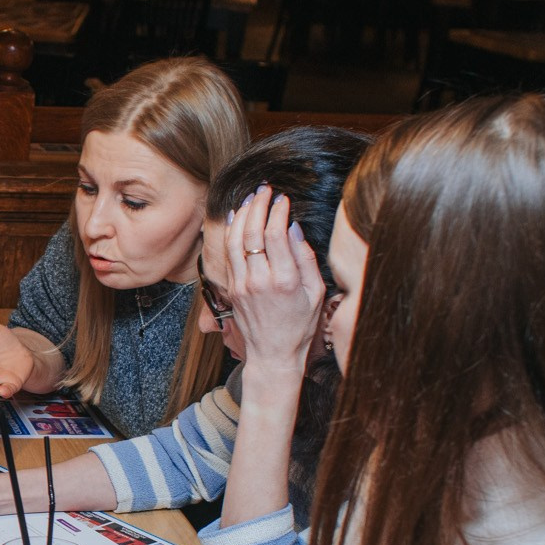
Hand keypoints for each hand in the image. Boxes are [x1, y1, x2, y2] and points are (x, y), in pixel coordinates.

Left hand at [223, 187, 325, 374]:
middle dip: (258, 205)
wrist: (273, 354)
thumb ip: (306, 259)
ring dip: (242, 214)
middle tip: (265, 190)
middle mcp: (259, 281)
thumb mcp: (316, 294)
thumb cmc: (300, 326)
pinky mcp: (232, 288)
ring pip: (235, 240)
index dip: (278, 211)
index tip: (283, 199)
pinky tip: (236, 217)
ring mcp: (242, 285)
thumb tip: (293, 228)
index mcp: (285, 281)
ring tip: (251, 198)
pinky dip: (231, 232)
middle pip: (253, 232)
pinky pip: (228, 253)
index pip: (276, 235)